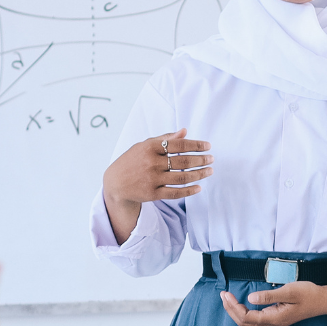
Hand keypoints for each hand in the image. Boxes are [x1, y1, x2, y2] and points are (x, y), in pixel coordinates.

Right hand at [102, 129, 210, 244]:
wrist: (115, 182)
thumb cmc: (133, 160)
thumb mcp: (145, 145)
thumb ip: (165, 138)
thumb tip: (185, 131)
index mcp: (150, 147)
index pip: (178, 144)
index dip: (196, 145)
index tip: (208, 146)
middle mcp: (151, 163)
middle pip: (183, 161)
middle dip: (201, 160)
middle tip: (211, 159)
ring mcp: (152, 179)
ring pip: (182, 177)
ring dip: (199, 174)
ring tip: (209, 171)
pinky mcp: (153, 194)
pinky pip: (175, 192)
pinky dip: (189, 190)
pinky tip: (199, 187)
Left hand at [220, 272, 326, 325]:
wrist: (323, 301)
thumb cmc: (308, 294)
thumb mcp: (289, 291)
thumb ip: (269, 295)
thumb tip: (251, 297)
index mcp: (274, 318)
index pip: (247, 317)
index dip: (233, 307)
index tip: (226, 294)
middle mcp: (272, 324)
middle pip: (244, 322)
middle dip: (231, 309)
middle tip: (222, 295)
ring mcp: (273, 322)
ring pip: (248, 322)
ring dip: (235, 311)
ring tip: (227, 298)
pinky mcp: (275, 318)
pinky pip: (254, 319)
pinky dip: (243, 311)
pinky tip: (239, 304)